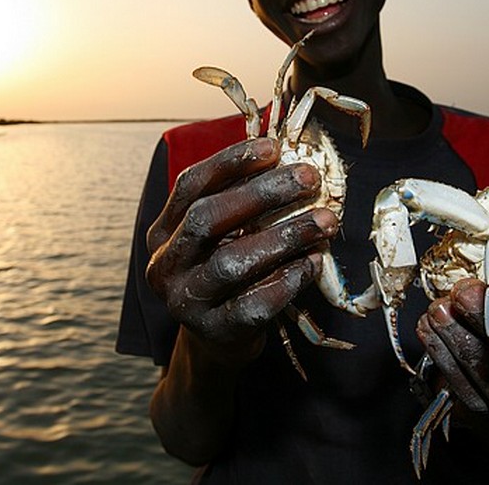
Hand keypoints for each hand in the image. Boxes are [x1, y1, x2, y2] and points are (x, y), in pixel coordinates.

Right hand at [145, 137, 337, 366]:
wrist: (218, 341)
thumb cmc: (228, 274)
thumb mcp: (223, 236)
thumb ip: (242, 202)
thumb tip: (288, 159)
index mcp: (164, 232)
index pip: (190, 185)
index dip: (230, 162)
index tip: (272, 147)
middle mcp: (166, 265)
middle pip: (206, 218)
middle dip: (261, 194)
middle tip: (308, 178)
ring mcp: (186, 302)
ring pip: (231, 263)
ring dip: (283, 236)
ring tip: (324, 221)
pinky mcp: (214, 332)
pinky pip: (252, 305)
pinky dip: (286, 281)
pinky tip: (313, 263)